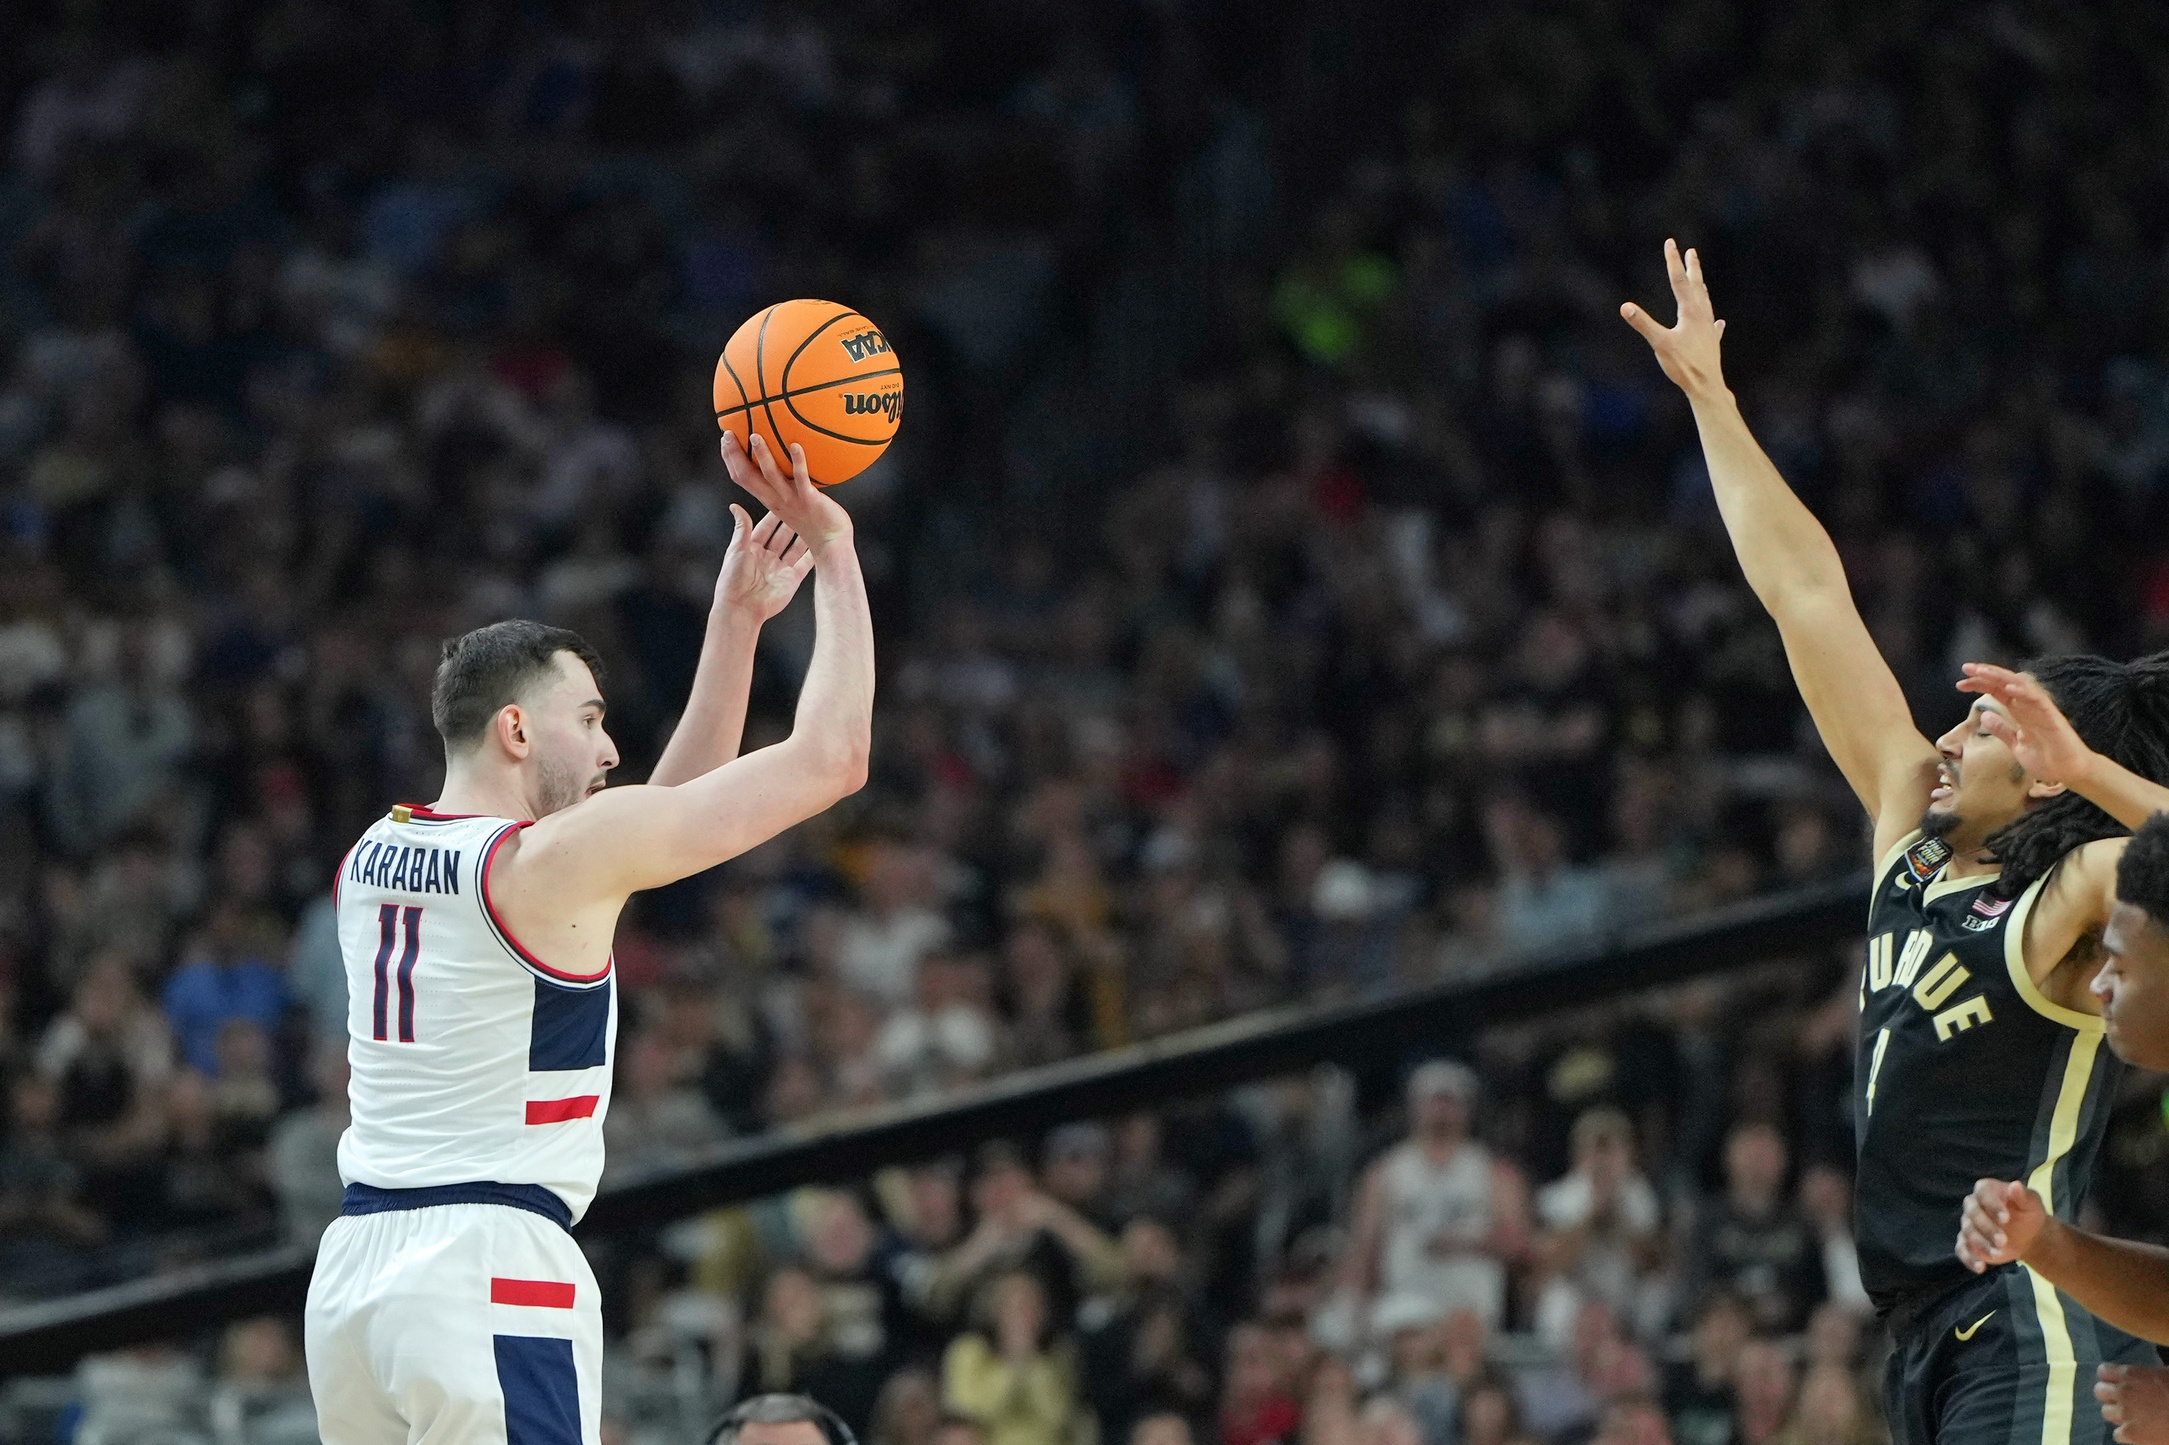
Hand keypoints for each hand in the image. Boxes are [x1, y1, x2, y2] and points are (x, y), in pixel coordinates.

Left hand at [714, 503, 813, 621]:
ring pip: (795, 548)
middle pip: (782, 536)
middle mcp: (767, 558)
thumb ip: (742, 528)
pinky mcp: (791, 579)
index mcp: (752, 549)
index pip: (766, 528)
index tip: (785, 501)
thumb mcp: (737, 549)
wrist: (742, 608)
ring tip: (815, 522)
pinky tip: (821, 544)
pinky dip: (812, 555)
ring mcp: (780, 568)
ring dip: (804, 536)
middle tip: (804, 509)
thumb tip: (735, 507)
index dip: (776, 515)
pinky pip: (804, 564)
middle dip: (792, 523)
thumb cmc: (733, 580)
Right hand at [719, 430, 852, 553]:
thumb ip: (786, 482)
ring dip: (762, 455)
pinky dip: (798, 461)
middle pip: (747, 476)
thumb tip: (786, 458)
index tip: (725, 440)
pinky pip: (801, 478)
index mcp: (769, 498)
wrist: (830, 542)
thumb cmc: (815, 518)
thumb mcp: (793, 499)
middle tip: (728, 434)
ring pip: (770, 476)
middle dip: (734, 455)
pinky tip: (796, 445)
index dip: (730, 460)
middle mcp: (775, 499)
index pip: (742, 478)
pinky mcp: (809, 500)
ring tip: (755, 436)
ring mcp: (791, 499)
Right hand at [1621, 238, 1729, 399]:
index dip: (1673, 261)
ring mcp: (1709, 329)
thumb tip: (1625, 307)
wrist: (1707, 386)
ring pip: (1705, 303)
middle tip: (1691, 252)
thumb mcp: (1660, 344)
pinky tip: (1718, 322)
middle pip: (1696, 286)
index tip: (1671, 243)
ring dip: (1701, 289)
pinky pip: (1713, 327)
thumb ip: (1643, 324)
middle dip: (1692, 268)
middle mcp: (1702, 315)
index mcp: (1689, 312)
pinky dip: (1713, 321)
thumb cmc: (1683, 365)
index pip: (1678, 281)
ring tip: (1700, 281)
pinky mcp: (1712, 343)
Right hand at [1956, 1178, 2046, 1271]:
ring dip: (1981, 1244)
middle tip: (2004, 1241)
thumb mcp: (2032, 1204)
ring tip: (1999, 1254)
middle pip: (1972, 1214)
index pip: (1982, 1194)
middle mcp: (1973, 1205)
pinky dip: (1969, 1258)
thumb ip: (2024, 1195)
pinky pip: (1961, 1249)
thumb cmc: (2028, 1214)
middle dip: (1986, 1228)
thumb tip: (2015, 1186)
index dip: (1992, 1205)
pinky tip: (1981, 1268)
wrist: (2028, 1235)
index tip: (2006, 1219)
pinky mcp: (1967, 1242)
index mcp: (1986, 1190)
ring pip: (1968, 1232)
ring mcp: (1969, 1224)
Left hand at [1959, 663, 2097, 789]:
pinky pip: (2038, 701)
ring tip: (1982, 671)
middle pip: (2006, 684)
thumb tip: (1984, 716)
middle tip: (1966, 668)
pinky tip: (2008, 689)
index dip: (1980, 684)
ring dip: (2001, 677)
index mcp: (2020, 712)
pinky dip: (2024, 693)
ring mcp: (2041, 710)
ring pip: (2020, 686)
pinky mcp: (2052, 718)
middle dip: (1986, 674)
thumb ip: (2002, 730)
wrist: (2069, 772)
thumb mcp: (2016, 744)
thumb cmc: (2047, 758)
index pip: (1998, 691)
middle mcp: (2029, 707)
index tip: (1960, 683)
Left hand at [2098, 1364, 2168, 1444]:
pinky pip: (2117, 1433)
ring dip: (2116, 1414)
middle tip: (2122, 1400)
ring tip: (2130, 1416)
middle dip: (2109, 1395)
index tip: (2116, 1381)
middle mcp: (2122, 1392)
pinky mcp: (2130, 1434)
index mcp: (2131, 1375)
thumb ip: (2147, 1375)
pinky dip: (2126, 1434)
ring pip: (2106, 1412)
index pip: (2103, 1372)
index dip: (2109, 1377)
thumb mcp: (2165, 1373)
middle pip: (2100, 1392)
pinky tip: (2137, 1432)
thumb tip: (2144, 1375)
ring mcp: (2124, 1414)